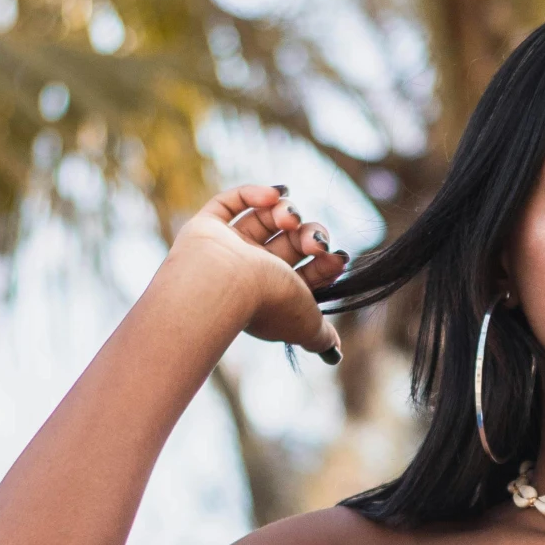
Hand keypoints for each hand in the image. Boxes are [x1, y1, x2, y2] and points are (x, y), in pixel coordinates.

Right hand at [168, 184, 348, 360]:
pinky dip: (253, 193)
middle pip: (289, 242)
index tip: (337, 257)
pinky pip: (229, 203)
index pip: (305, 271)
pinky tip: (274, 195)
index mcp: (273, 294)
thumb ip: (322, 336)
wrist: (225, 286)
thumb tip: (333, 351)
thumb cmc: (268, 304)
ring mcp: (227, 248)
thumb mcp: (308, 323)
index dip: (325, 262)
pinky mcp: (207, 228)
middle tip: (313, 241)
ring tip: (288, 218)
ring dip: (285, 212)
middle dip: (308, 235)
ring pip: (263, 220)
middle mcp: (250, 271)